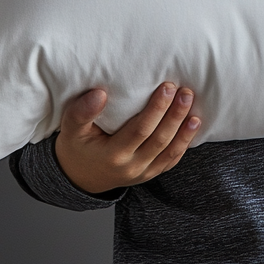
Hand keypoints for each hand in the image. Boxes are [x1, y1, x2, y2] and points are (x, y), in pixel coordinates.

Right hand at [54, 83, 200, 193]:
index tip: (167, 86)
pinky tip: (193, 125)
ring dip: (184, 129)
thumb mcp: (70, 129)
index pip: (140, 130)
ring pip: (169, 151)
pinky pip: (171, 160)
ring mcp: (142, 173)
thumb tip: (100, 94)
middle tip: (185, 91)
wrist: (79, 177)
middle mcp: (130, 167)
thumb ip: (82, 112)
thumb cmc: (76, 147)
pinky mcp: (150, 173)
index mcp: (112, 155)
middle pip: (159, 140)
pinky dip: (184, 143)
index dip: (156, 109)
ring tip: (193, 107)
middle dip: (175, 115)